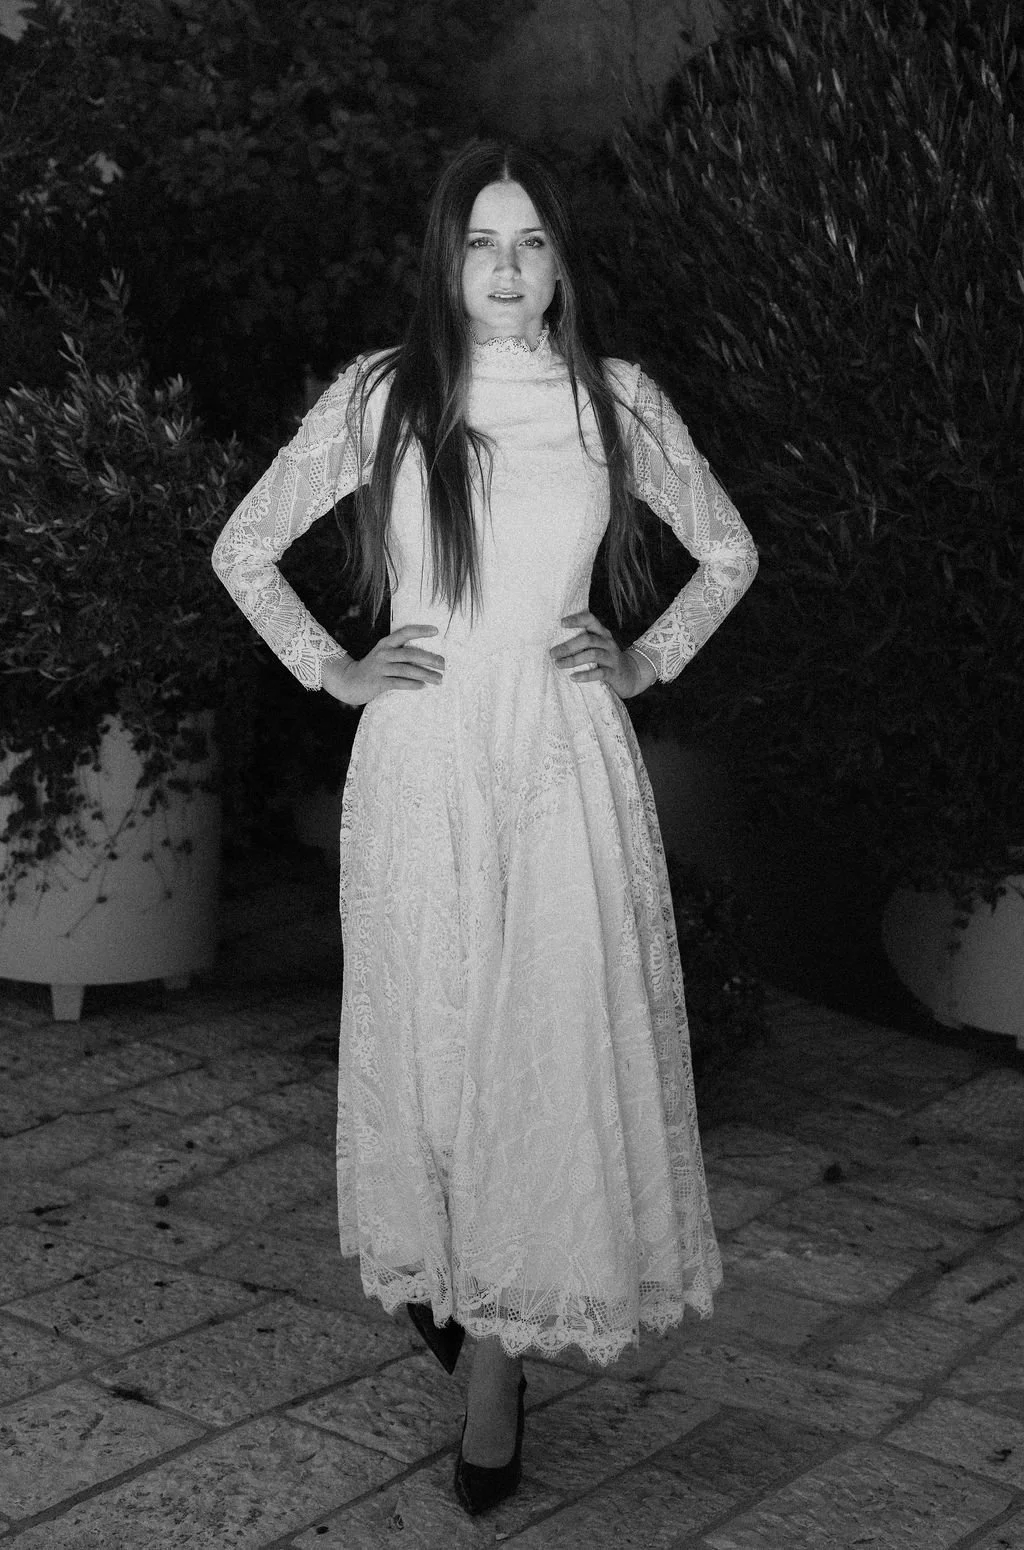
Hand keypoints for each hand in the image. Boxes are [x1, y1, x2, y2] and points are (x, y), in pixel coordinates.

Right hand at [322, 625, 444, 705]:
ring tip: (439, 679)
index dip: (420, 630)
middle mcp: (383, 653)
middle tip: (444, 664)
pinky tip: (422, 686)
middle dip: (429, 658)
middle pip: (410, 653)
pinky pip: (398, 683)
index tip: (436, 631)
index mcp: (386, 643)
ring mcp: (380, 668)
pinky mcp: (378, 682)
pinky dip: (412, 684)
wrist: (350, 681)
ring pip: (406, 670)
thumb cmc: (374, 668)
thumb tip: (427, 657)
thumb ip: (400, 652)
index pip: (405, 632)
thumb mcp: (384, 655)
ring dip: (425, 674)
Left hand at [550, 611, 654, 698]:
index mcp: (602, 633)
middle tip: (552, 653)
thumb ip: (583, 640)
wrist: (631, 675)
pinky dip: (585, 675)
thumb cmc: (606, 659)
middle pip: (588, 640)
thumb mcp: (598, 646)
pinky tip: (573, 677)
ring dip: (573, 660)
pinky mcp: (614, 673)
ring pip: (593, 655)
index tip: (561, 623)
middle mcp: (608, 642)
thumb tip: (556, 642)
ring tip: (558, 664)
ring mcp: (612, 657)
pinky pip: (600, 673)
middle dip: (568, 646)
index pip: (590, 620)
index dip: (576, 620)